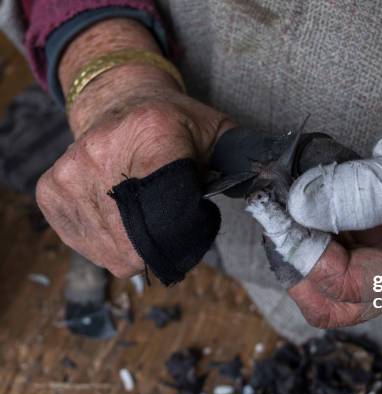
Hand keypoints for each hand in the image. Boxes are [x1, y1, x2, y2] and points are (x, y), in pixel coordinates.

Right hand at [35, 19, 231, 276]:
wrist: (119, 103)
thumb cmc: (176, 124)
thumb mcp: (218, 132)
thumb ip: (249, 160)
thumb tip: (282, 189)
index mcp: (153, 133)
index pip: (172, 209)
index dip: (190, 228)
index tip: (199, 219)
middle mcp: (102, 152)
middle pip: (141, 241)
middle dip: (165, 245)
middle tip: (173, 222)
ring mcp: (70, 175)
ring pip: (114, 253)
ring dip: (137, 248)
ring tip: (144, 214)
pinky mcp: (50, 193)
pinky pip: (88, 247)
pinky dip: (109, 246)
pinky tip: (120, 219)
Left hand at [284, 62, 381, 327]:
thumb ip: (370, 189)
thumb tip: (304, 204)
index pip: (353, 286)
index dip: (311, 256)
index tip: (281, 217)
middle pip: (334, 303)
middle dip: (298, 269)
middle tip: (275, 221)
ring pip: (329, 283)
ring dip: (301, 252)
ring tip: (281, 208)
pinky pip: (337, 253)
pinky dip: (313, 234)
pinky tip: (302, 203)